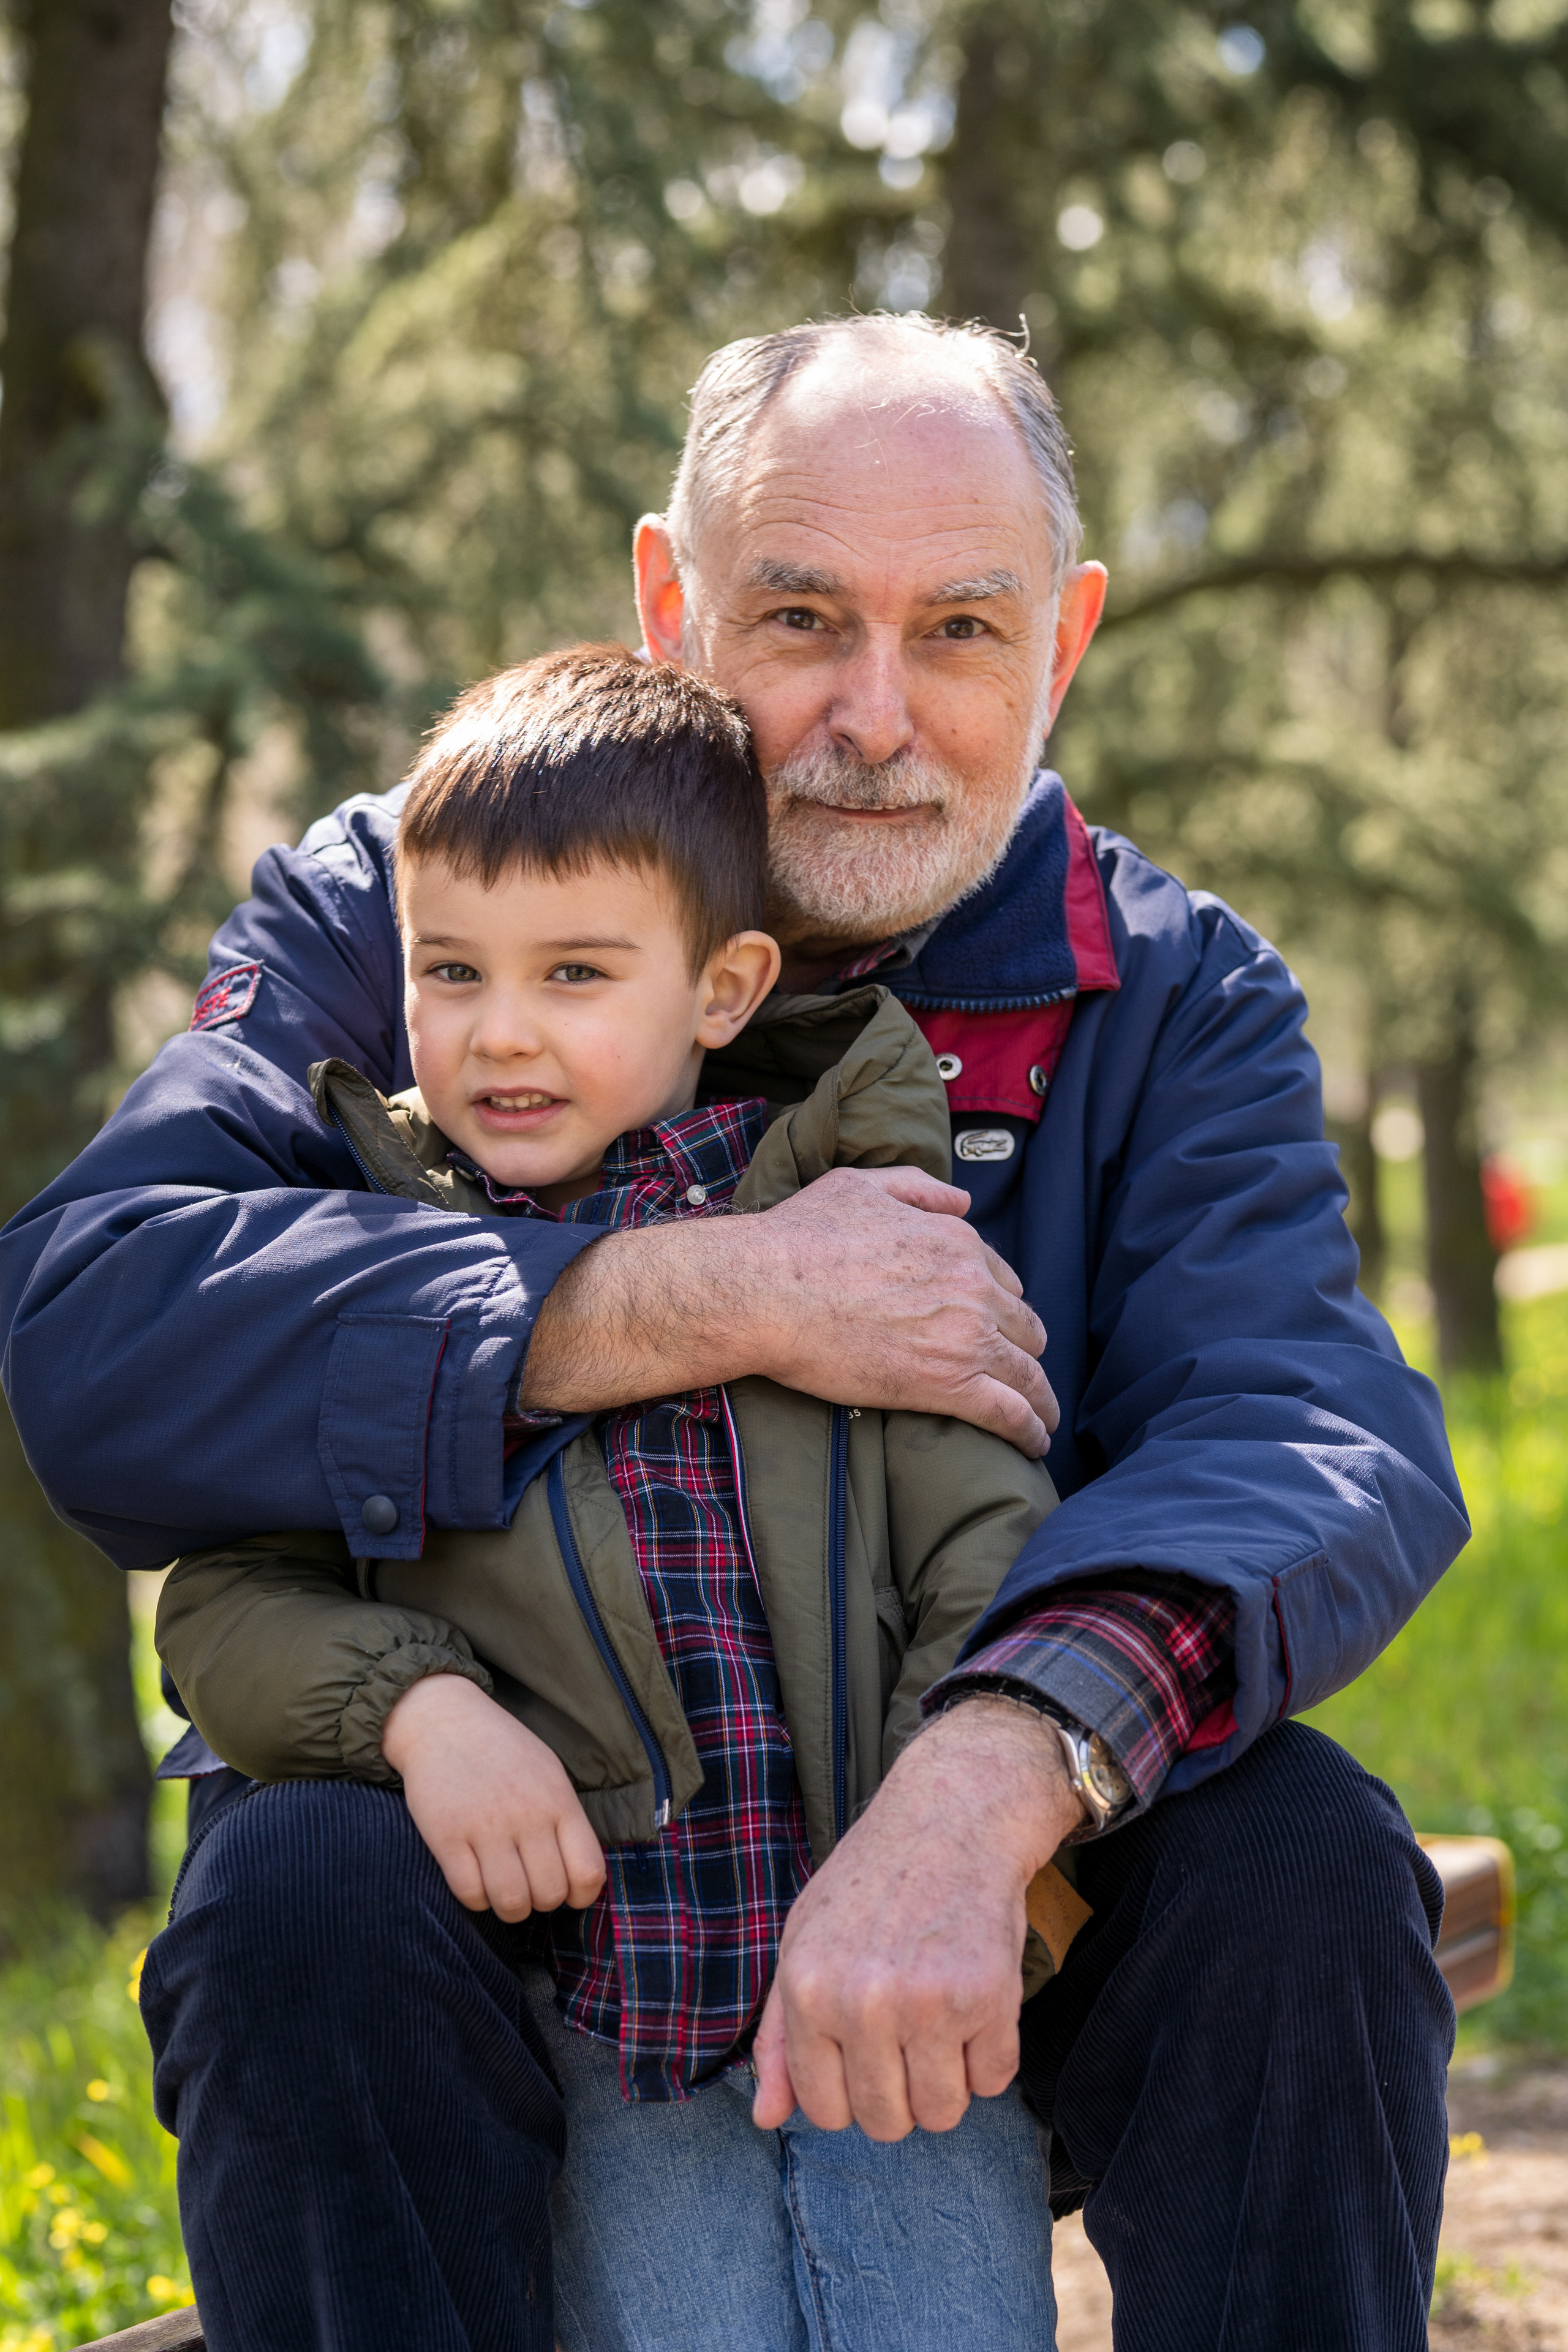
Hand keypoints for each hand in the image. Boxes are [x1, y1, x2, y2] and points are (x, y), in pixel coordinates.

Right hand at [381, 1673, 605, 1921]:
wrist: (443, 1721)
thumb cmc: (502, 1752)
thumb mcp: (548, 1774)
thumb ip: (564, 1821)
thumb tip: (580, 1877)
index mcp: (558, 1800)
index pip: (588, 1871)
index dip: (582, 1896)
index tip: (568, 1893)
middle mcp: (527, 1815)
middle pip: (549, 1894)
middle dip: (541, 1903)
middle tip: (528, 1886)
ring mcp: (486, 1826)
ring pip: (511, 1902)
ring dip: (509, 1908)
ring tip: (502, 1889)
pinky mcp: (447, 1836)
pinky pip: (470, 1893)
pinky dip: (476, 1899)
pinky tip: (475, 1880)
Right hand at [521, 1164, 1058, 1455]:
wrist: (766, 1290)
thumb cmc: (800, 1236)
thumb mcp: (861, 1186)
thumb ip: (919, 1189)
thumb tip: (963, 1201)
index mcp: (955, 1241)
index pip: (1001, 1278)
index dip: (998, 1304)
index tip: (992, 1324)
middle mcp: (972, 1286)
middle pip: (1023, 1326)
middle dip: (1023, 1348)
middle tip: (1015, 1370)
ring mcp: (965, 1337)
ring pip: (1028, 1373)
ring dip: (1039, 1396)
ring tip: (1041, 1417)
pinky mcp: (948, 1385)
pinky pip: (1010, 1413)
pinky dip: (1029, 1430)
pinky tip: (1034, 1442)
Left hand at [751, 1698, 1084, 2140]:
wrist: (950, 1818)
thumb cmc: (869, 1885)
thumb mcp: (801, 1944)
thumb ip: (779, 2036)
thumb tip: (765, 2119)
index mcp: (808, 1991)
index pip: (824, 2110)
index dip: (848, 2096)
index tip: (864, 2059)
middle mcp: (863, 2002)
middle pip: (884, 2122)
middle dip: (900, 2096)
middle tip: (907, 2041)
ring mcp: (928, 2002)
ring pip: (942, 2113)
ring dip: (947, 2085)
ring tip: (941, 2029)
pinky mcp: (989, 1996)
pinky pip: (994, 2082)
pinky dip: (990, 2058)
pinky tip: (976, 2008)